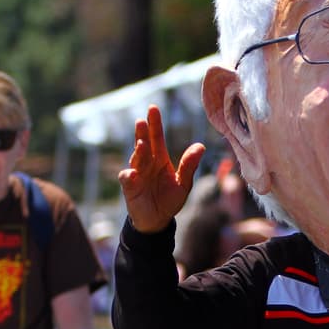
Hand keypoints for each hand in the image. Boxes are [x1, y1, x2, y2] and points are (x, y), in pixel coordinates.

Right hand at [118, 105, 204, 232]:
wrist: (158, 220)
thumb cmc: (170, 200)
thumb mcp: (183, 184)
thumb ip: (189, 166)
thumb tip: (201, 146)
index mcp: (160, 159)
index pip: (156, 138)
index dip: (155, 123)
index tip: (153, 108)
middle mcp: (147, 163)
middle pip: (144, 143)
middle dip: (142, 132)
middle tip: (142, 120)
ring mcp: (137, 174)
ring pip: (136, 158)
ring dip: (138, 151)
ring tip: (142, 144)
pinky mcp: (130, 187)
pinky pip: (127, 179)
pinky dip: (129, 176)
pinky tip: (132, 175)